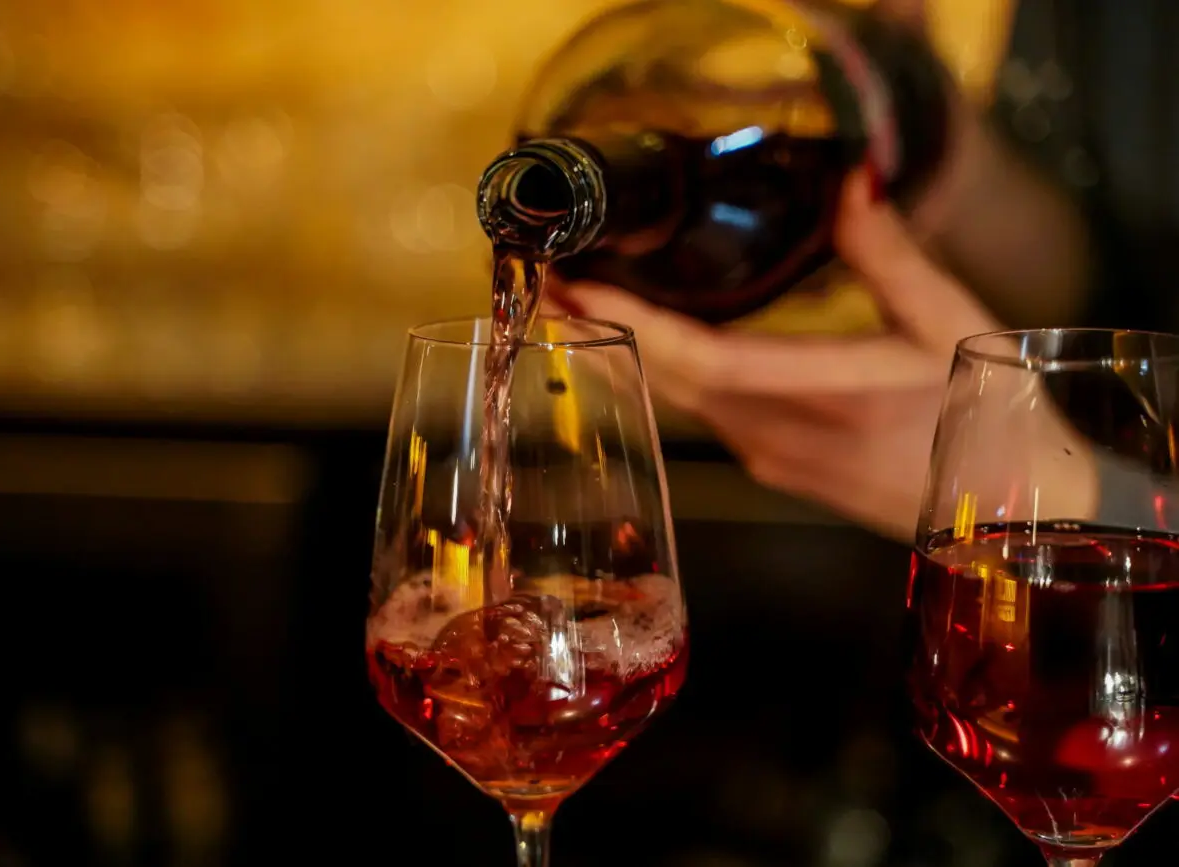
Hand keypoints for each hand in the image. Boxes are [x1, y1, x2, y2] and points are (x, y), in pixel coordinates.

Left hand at [544, 170, 1002, 542]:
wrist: (1007, 512)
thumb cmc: (986, 417)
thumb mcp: (949, 322)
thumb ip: (890, 252)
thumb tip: (850, 178)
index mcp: (827, 395)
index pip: (703, 363)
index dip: (633, 325)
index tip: (580, 285)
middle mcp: (781, 436)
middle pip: (668, 381)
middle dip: (601, 329)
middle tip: (552, 276)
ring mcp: (770, 459)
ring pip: (677, 402)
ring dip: (625, 351)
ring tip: (578, 300)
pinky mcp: (772, 467)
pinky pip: (699, 416)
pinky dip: (661, 373)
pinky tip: (644, 340)